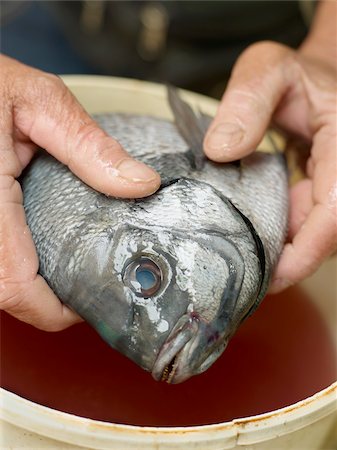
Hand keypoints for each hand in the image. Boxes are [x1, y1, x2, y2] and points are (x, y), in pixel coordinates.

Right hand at [0, 55, 159, 329]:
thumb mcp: (39, 103)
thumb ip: (90, 146)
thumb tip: (141, 184)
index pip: (12, 283)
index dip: (51, 309)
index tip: (86, 306)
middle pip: (2, 293)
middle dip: (43, 301)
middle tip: (82, 288)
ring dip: (28, 285)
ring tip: (64, 271)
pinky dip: (13, 264)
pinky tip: (36, 248)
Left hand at [204, 40, 335, 291]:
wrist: (312, 81)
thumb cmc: (294, 75)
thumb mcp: (268, 69)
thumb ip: (246, 101)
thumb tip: (220, 149)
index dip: (309, 250)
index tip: (273, 275)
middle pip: (329, 234)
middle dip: (290, 260)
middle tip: (243, 275)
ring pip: (318, 234)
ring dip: (283, 250)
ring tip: (241, 258)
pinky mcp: (325, 193)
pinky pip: (309, 224)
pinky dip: (282, 234)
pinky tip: (252, 233)